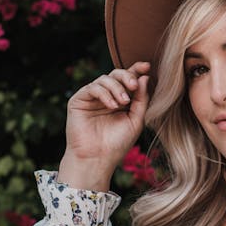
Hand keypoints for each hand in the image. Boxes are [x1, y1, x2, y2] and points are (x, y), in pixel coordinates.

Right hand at [58, 61, 149, 189]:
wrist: (97, 159)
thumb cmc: (117, 143)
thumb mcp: (135, 120)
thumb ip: (141, 99)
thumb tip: (144, 76)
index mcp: (121, 100)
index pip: (128, 80)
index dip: (136, 70)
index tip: (147, 66)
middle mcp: (106, 96)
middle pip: (116, 74)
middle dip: (127, 76)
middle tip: (133, 86)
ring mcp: (92, 98)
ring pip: (105, 79)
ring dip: (116, 88)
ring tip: (123, 103)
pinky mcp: (79, 100)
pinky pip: (93, 88)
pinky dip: (104, 93)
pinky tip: (112, 105)